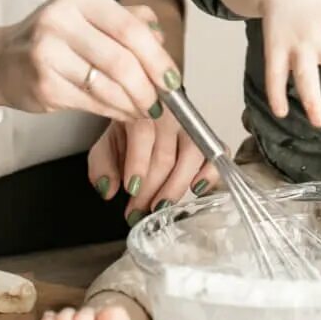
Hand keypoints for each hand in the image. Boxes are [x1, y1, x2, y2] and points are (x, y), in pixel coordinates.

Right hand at [0, 0, 174, 119]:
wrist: (0, 61)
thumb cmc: (50, 39)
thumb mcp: (87, 16)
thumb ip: (126, 19)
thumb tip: (161, 38)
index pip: (130, 28)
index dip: (157, 57)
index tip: (172, 77)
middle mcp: (60, 20)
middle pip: (122, 59)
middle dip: (148, 86)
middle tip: (160, 100)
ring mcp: (47, 53)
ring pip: (108, 85)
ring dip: (133, 103)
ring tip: (144, 108)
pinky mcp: (43, 84)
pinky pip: (91, 102)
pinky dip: (113, 111)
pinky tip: (122, 112)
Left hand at [88, 112, 218, 220]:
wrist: (146, 111)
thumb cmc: (129, 130)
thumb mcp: (107, 144)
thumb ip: (102, 165)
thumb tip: (108, 189)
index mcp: (141, 109)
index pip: (143, 132)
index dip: (137, 164)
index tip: (129, 190)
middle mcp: (169, 114)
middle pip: (165, 153)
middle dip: (150, 188)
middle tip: (138, 210)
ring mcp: (191, 125)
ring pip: (192, 155)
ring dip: (176, 185)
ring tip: (160, 205)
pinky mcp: (207, 137)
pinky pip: (218, 151)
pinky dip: (210, 171)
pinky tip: (197, 187)